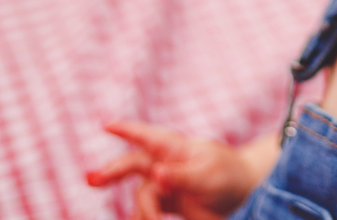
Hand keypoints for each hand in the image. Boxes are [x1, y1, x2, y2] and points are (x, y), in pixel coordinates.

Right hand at [86, 121, 275, 219]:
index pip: (148, 137)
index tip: (106, 124)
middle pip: (133, 165)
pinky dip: (144, 218)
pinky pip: (148, 212)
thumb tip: (155, 174)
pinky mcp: (168, 206)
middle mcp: (166, 165)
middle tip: (91, 180)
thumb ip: (181, 175)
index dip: (127, 130)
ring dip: (143, 212)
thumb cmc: (229, 176)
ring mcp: (166, 186)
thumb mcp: (208, 175)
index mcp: (176, 149)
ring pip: (142, 198)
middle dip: (111, 172)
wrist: (245, 195)